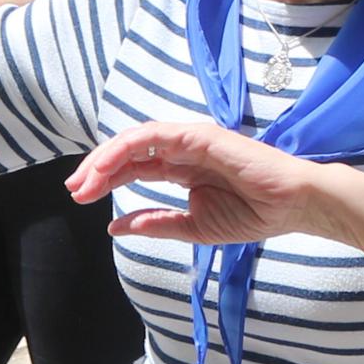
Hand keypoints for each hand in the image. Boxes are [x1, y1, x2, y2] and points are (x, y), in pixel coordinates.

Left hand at [64, 117, 324, 244]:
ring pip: (136, 140)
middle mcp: (181, 150)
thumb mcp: (192, 226)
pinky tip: (109, 166)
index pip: (133, 167)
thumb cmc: (251, 214)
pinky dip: (128, 147)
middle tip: (74, 190)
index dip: (104, 180)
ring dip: (106, 158)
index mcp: (180, 168)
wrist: (290, 207)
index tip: (81, 199)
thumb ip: (155, 223)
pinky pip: (155, 136)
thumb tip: (114, 227)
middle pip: (128, 152)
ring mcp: (190, 140)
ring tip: (86, 181)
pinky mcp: (199, 135)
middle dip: (96, 169)